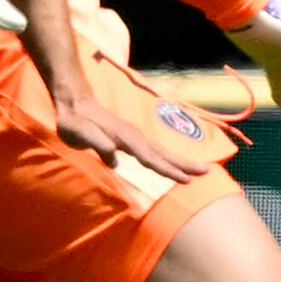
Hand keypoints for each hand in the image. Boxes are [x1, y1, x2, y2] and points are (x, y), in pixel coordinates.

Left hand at [51, 88, 204, 183]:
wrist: (74, 102)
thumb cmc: (73, 121)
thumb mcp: (78, 133)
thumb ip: (96, 143)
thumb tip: (113, 156)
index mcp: (125, 138)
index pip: (150, 158)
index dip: (167, 170)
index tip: (186, 179)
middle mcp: (134, 136)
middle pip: (163, 153)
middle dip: (184, 164)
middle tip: (207, 172)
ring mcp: (134, 136)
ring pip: (161, 151)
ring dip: (180, 161)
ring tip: (199, 170)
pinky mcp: (130, 138)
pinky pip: (154, 151)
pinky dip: (167, 158)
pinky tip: (171, 164)